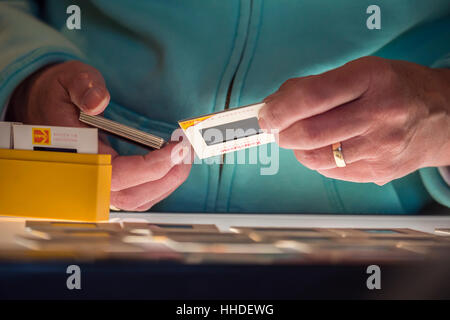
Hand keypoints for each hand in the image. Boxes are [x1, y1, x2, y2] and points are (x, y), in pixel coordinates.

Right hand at [7, 60, 191, 209]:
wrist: (44, 108)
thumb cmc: (58, 96)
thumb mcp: (68, 79)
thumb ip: (82, 86)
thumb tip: (99, 101)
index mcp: (76, 155)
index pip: (116, 175)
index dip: (151, 168)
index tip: (177, 149)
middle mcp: (88, 178)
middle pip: (134, 195)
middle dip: (169, 175)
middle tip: (190, 149)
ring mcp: (100, 184)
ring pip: (140, 199)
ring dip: (169, 181)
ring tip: (187, 155)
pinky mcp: (111, 183)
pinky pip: (140, 194)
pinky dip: (162, 183)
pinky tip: (175, 163)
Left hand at [258, 56, 449, 184]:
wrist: (442, 118)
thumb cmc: (396, 89)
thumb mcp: (362, 70)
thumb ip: (316, 85)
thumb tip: (276, 104)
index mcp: (372, 79)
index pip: (311, 97)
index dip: (279, 108)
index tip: (266, 113)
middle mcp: (379, 115)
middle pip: (308, 134)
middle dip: (281, 132)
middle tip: (276, 127)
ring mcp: (379, 148)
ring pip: (314, 158)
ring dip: (297, 148)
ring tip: (303, 136)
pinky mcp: (377, 172)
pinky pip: (328, 171)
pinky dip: (316, 159)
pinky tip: (326, 147)